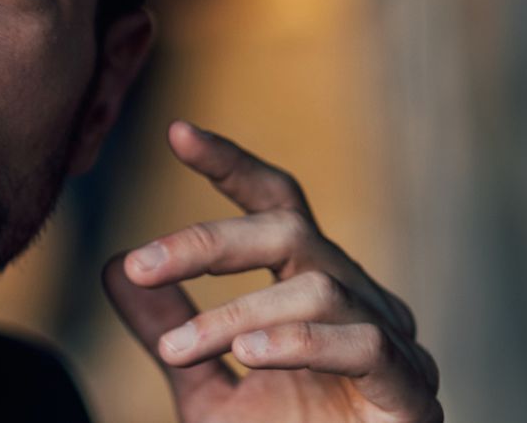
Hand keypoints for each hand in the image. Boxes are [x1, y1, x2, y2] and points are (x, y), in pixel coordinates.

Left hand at [102, 121, 440, 422]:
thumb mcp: (206, 389)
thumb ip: (169, 329)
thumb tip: (113, 268)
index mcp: (311, 289)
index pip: (276, 205)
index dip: (231, 165)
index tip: (175, 132)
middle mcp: (357, 302)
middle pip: (289, 230)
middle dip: (207, 242)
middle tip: (139, 265)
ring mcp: (391, 344)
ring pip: (315, 284)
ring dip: (234, 312)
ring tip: (175, 354)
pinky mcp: (412, 394)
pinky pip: (364, 343)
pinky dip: (300, 341)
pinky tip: (250, 357)